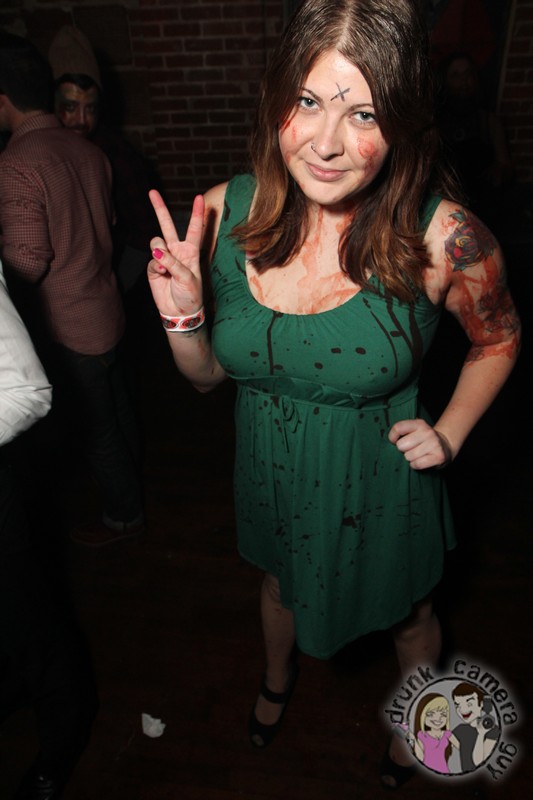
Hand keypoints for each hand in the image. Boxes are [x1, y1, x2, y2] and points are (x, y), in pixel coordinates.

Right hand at [148, 190, 203, 315]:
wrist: (179, 312)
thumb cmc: (191, 295)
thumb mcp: (187, 278)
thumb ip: (173, 262)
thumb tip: (156, 251)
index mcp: (191, 251)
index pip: (195, 229)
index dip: (197, 214)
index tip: (199, 198)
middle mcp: (177, 251)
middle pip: (167, 225)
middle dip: (160, 208)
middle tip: (152, 192)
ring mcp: (164, 258)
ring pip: (156, 242)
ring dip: (159, 250)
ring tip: (165, 266)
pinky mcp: (153, 267)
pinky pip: (151, 260)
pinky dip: (156, 266)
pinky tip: (162, 275)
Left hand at [388, 419, 452, 469]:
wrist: (445, 447)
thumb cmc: (424, 440)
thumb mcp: (415, 431)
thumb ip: (403, 432)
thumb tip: (389, 442)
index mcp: (419, 423)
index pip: (398, 428)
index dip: (392, 437)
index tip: (394, 441)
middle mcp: (427, 432)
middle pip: (401, 445)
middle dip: (403, 450)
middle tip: (410, 449)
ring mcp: (434, 444)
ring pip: (408, 456)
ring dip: (410, 458)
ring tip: (417, 455)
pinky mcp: (439, 457)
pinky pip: (416, 464)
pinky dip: (415, 465)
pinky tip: (421, 461)